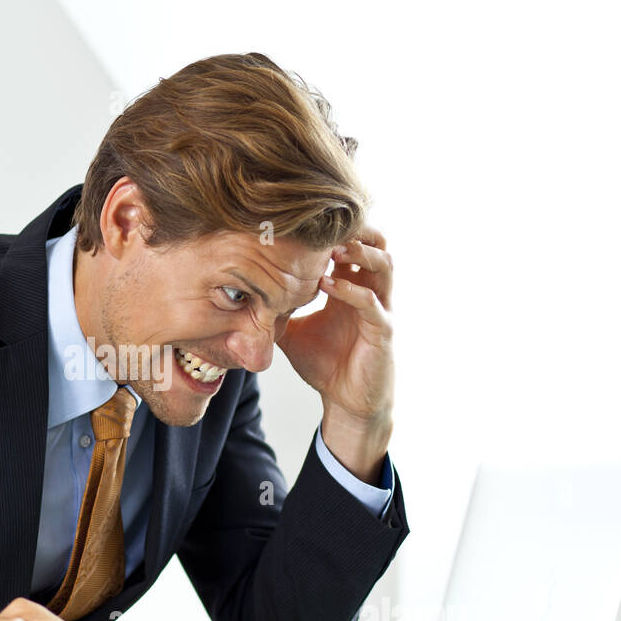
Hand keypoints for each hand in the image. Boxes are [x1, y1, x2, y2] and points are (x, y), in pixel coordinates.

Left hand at [276, 226, 394, 480]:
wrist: (346, 402)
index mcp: (351, 287)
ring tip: (332, 248)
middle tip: (327, 222)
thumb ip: (272, 311)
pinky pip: (372, 303)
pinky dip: (351, 291)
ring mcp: (380, 310)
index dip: (335, 230)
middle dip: (356, 229)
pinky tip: (328, 285)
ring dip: (359, 253)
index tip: (305, 218)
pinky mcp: (382, 332)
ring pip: (384, 266)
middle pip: (377, 244)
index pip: (351, 246)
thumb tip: (235, 296)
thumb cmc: (324, 364)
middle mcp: (370, 292)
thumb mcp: (290, 331)